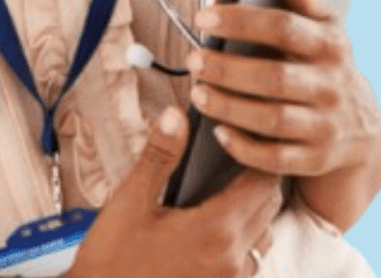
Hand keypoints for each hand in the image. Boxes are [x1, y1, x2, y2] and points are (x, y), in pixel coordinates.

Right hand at [69, 107, 282, 277]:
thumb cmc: (109, 262)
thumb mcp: (128, 204)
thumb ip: (159, 158)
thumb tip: (175, 117)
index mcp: (214, 230)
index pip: (264, 182)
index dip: (259, 158)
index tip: (243, 144)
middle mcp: (231, 258)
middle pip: (270, 206)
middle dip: (259, 180)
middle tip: (236, 164)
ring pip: (265, 236)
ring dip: (255, 214)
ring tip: (226, 197)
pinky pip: (250, 262)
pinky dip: (244, 242)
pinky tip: (216, 232)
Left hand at [187, 0, 380, 225]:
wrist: (362, 130)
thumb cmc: (327, 68)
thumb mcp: (326, 30)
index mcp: (332, 46)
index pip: (285, 28)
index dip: (241, 21)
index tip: (203, 17)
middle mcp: (333, 86)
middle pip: (275, 78)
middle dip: (228, 69)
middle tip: (193, 61)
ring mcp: (326, 125)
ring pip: (273, 120)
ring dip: (229, 107)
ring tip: (198, 93)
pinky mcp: (316, 159)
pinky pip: (276, 158)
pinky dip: (244, 147)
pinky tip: (218, 132)